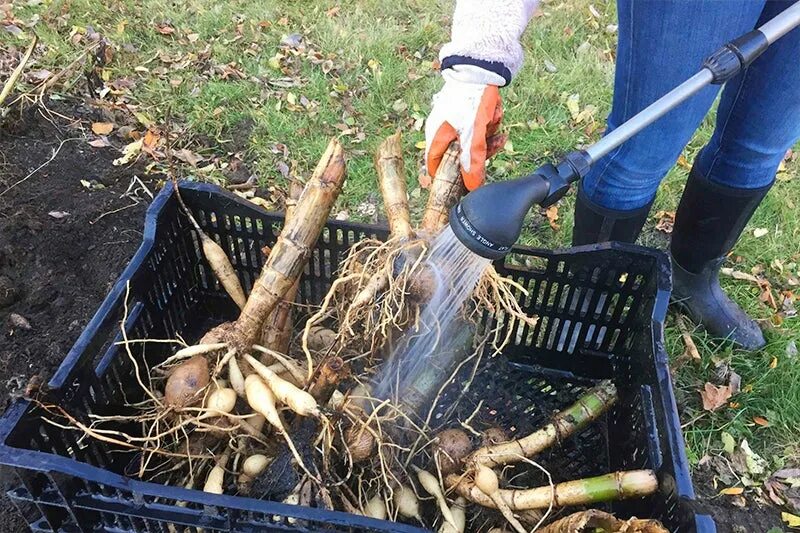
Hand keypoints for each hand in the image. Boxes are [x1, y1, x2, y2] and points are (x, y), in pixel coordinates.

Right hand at [425, 70, 505, 189]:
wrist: (480, 66)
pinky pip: (477, 127)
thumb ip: (473, 162)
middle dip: (478, 150)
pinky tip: (495, 114)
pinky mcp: (465, 113)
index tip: (465, 183)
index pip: (436, 167)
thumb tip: (472, 187)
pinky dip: (487, 124)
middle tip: (492, 143)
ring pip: (471, 141)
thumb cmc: (471, 100)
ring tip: (494, 122)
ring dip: (486, 135)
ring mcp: (453, 121)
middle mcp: (441, 130)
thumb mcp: (474, 135)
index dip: (450, 177)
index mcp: (436, 137)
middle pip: (459, 155)